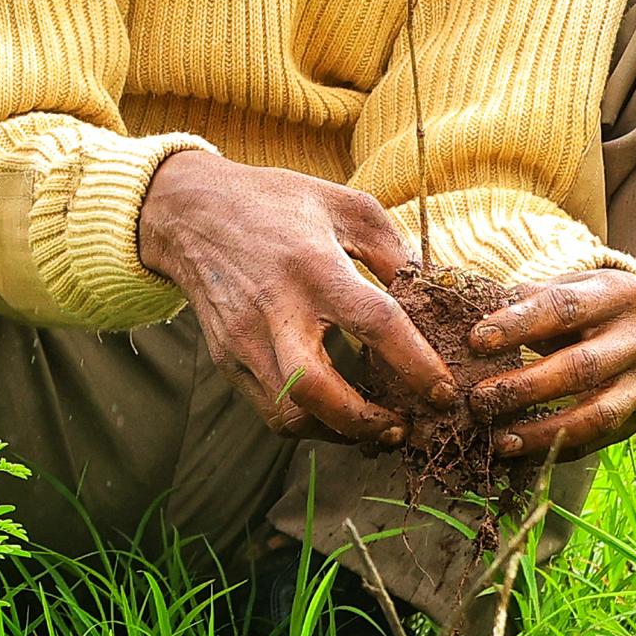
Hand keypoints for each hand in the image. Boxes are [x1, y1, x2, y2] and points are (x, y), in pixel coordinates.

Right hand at [135, 149, 457, 448]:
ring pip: (289, 414)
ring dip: (339, 432)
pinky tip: (338, 414)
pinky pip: (270, 411)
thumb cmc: (279, 203)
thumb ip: (392, 250)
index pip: (374, 322)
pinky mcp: (227, 360)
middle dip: (366, 422)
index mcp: (314, 264)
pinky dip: (310, 424)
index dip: (417, 363)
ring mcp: (245, 340)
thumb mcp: (344, 205)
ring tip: (378, 428)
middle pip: (315, 389)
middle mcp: (275, 308)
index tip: (445, 391)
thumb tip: (434, 294)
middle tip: (404, 427)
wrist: (190, 212)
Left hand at [465, 266, 635, 464]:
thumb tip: (477, 324)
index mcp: (619, 293)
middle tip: (479, 398)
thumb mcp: (565, 287)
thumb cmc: (586, 303)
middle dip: (525, 386)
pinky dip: (557, 449)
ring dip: (542, 431)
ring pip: (595, 415)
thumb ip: (527, 301)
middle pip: (581, 368)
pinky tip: (522, 453)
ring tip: (498, 440)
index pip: (564, 308)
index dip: (518, 325)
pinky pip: (597, 441)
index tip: (477, 341)